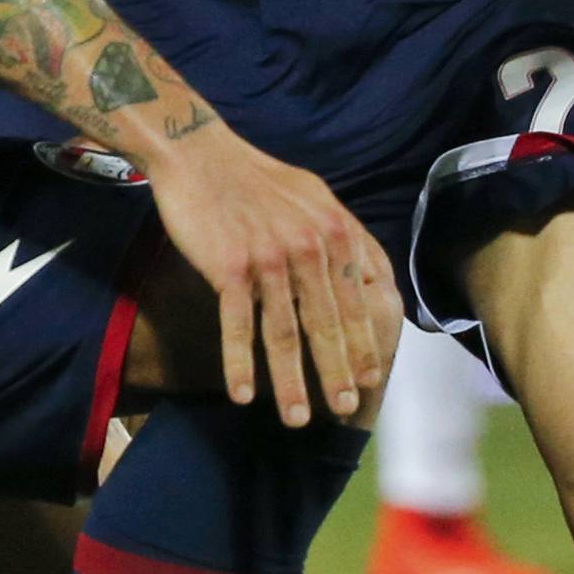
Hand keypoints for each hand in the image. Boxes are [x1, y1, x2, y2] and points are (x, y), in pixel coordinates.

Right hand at [143, 127, 402, 426]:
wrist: (200, 153)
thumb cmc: (257, 179)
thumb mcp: (314, 196)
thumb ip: (342, 234)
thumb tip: (372, 269)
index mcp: (336, 230)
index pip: (361, 297)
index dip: (366, 340)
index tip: (373, 376)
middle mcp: (310, 246)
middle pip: (328, 322)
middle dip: (339, 371)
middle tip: (346, 409)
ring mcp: (271, 257)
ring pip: (285, 333)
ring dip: (292, 382)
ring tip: (297, 419)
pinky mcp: (229, 266)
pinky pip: (238, 325)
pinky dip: (240, 363)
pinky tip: (242, 395)